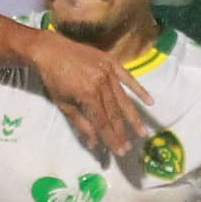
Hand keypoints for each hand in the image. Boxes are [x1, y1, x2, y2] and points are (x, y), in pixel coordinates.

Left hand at [31, 30, 152, 156]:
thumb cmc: (54, 79)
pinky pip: (128, 77)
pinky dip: (139, 90)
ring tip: (142, 132)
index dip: (111, 138)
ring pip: (123, 99)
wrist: (50, 50)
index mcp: (88, 94)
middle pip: (114, 113)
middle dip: (122, 132)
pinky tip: (150, 101)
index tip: (119, 151)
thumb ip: (81, 123)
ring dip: (133, 117)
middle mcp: (101, 83)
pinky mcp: (111, 62)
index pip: (103, 122)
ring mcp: (108, 72)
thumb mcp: (64, 104)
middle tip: (129, 147)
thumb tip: (94, 143)